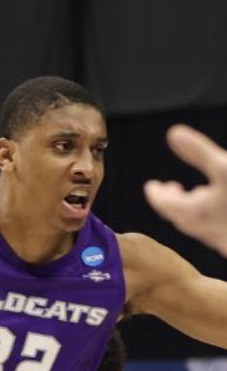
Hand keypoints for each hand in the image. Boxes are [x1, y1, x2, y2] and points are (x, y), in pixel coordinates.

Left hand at [144, 125, 226, 255]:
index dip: (156, 194)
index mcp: (194, 212)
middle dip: (170, 201)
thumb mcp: (224, 166)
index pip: (164, 204)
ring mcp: (220, 238)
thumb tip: (172, 133)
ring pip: (196, 224)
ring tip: (195, 194)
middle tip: (168, 188)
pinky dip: (208, 216)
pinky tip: (219, 207)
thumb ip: (198, 151)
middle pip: (178, 216)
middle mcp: (203, 229)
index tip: (151, 186)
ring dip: (190, 209)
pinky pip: (214, 230)